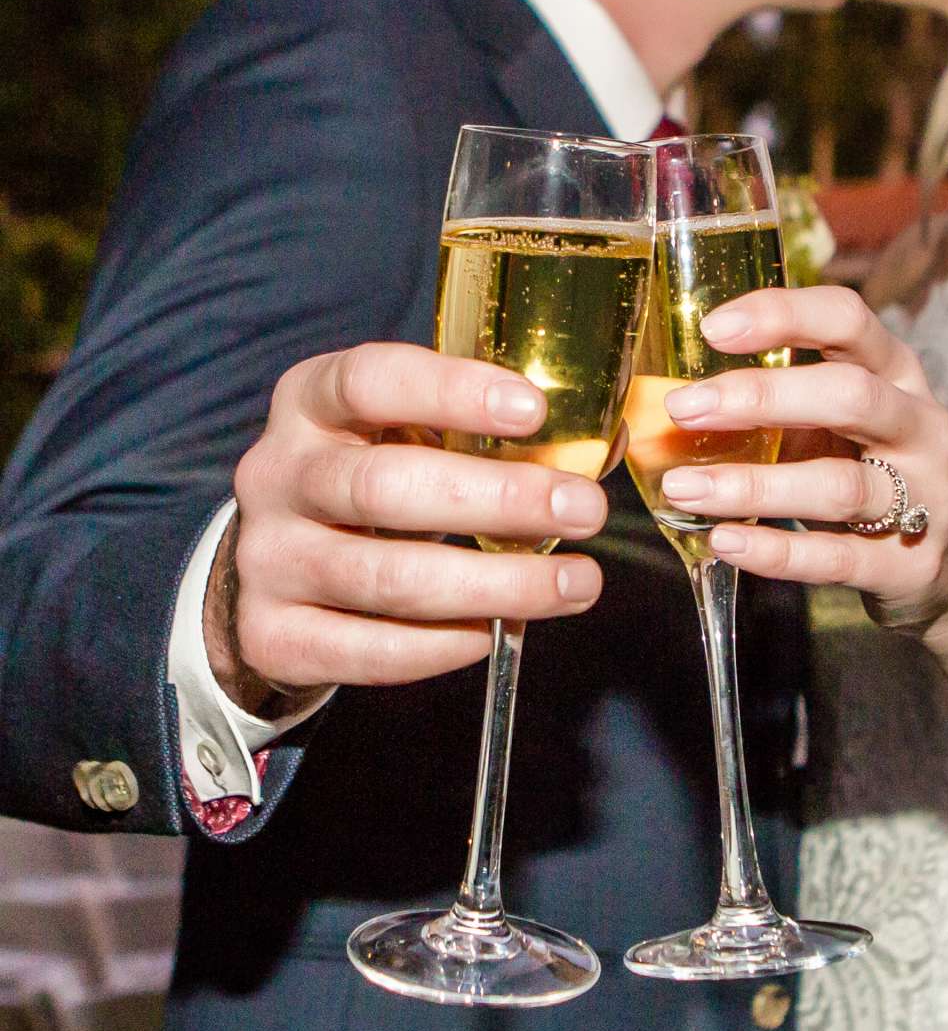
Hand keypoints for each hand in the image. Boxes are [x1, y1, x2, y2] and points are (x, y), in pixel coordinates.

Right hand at [207, 343, 607, 712]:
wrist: (276, 569)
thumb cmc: (369, 482)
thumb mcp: (403, 434)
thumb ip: (477, 432)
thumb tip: (597, 450)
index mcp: (310, 401)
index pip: (369, 381)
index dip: (452, 392)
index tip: (534, 411)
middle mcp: (276, 474)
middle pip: (384, 487)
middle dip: (498, 500)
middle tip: (583, 509)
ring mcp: (267, 559)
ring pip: (386, 578)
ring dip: (495, 585)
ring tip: (574, 583)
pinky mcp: (272, 635)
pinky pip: (365, 649)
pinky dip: (441, 646)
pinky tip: (493, 630)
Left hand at [659, 286, 947, 635]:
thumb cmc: (872, 474)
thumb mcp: (839, 423)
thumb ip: (777, 404)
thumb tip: (668, 398)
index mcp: (897, 373)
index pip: (849, 319)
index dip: (783, 314)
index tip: (713, 327)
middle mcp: (919, 426)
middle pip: (848, 395)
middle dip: (760, 398)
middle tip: (683, 408)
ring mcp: (923, 496)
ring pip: (837, 484)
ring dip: (753, 486)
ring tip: (684, 487)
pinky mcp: (908, 564)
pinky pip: (835, 557)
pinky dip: (776, 552)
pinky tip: (725, 541)